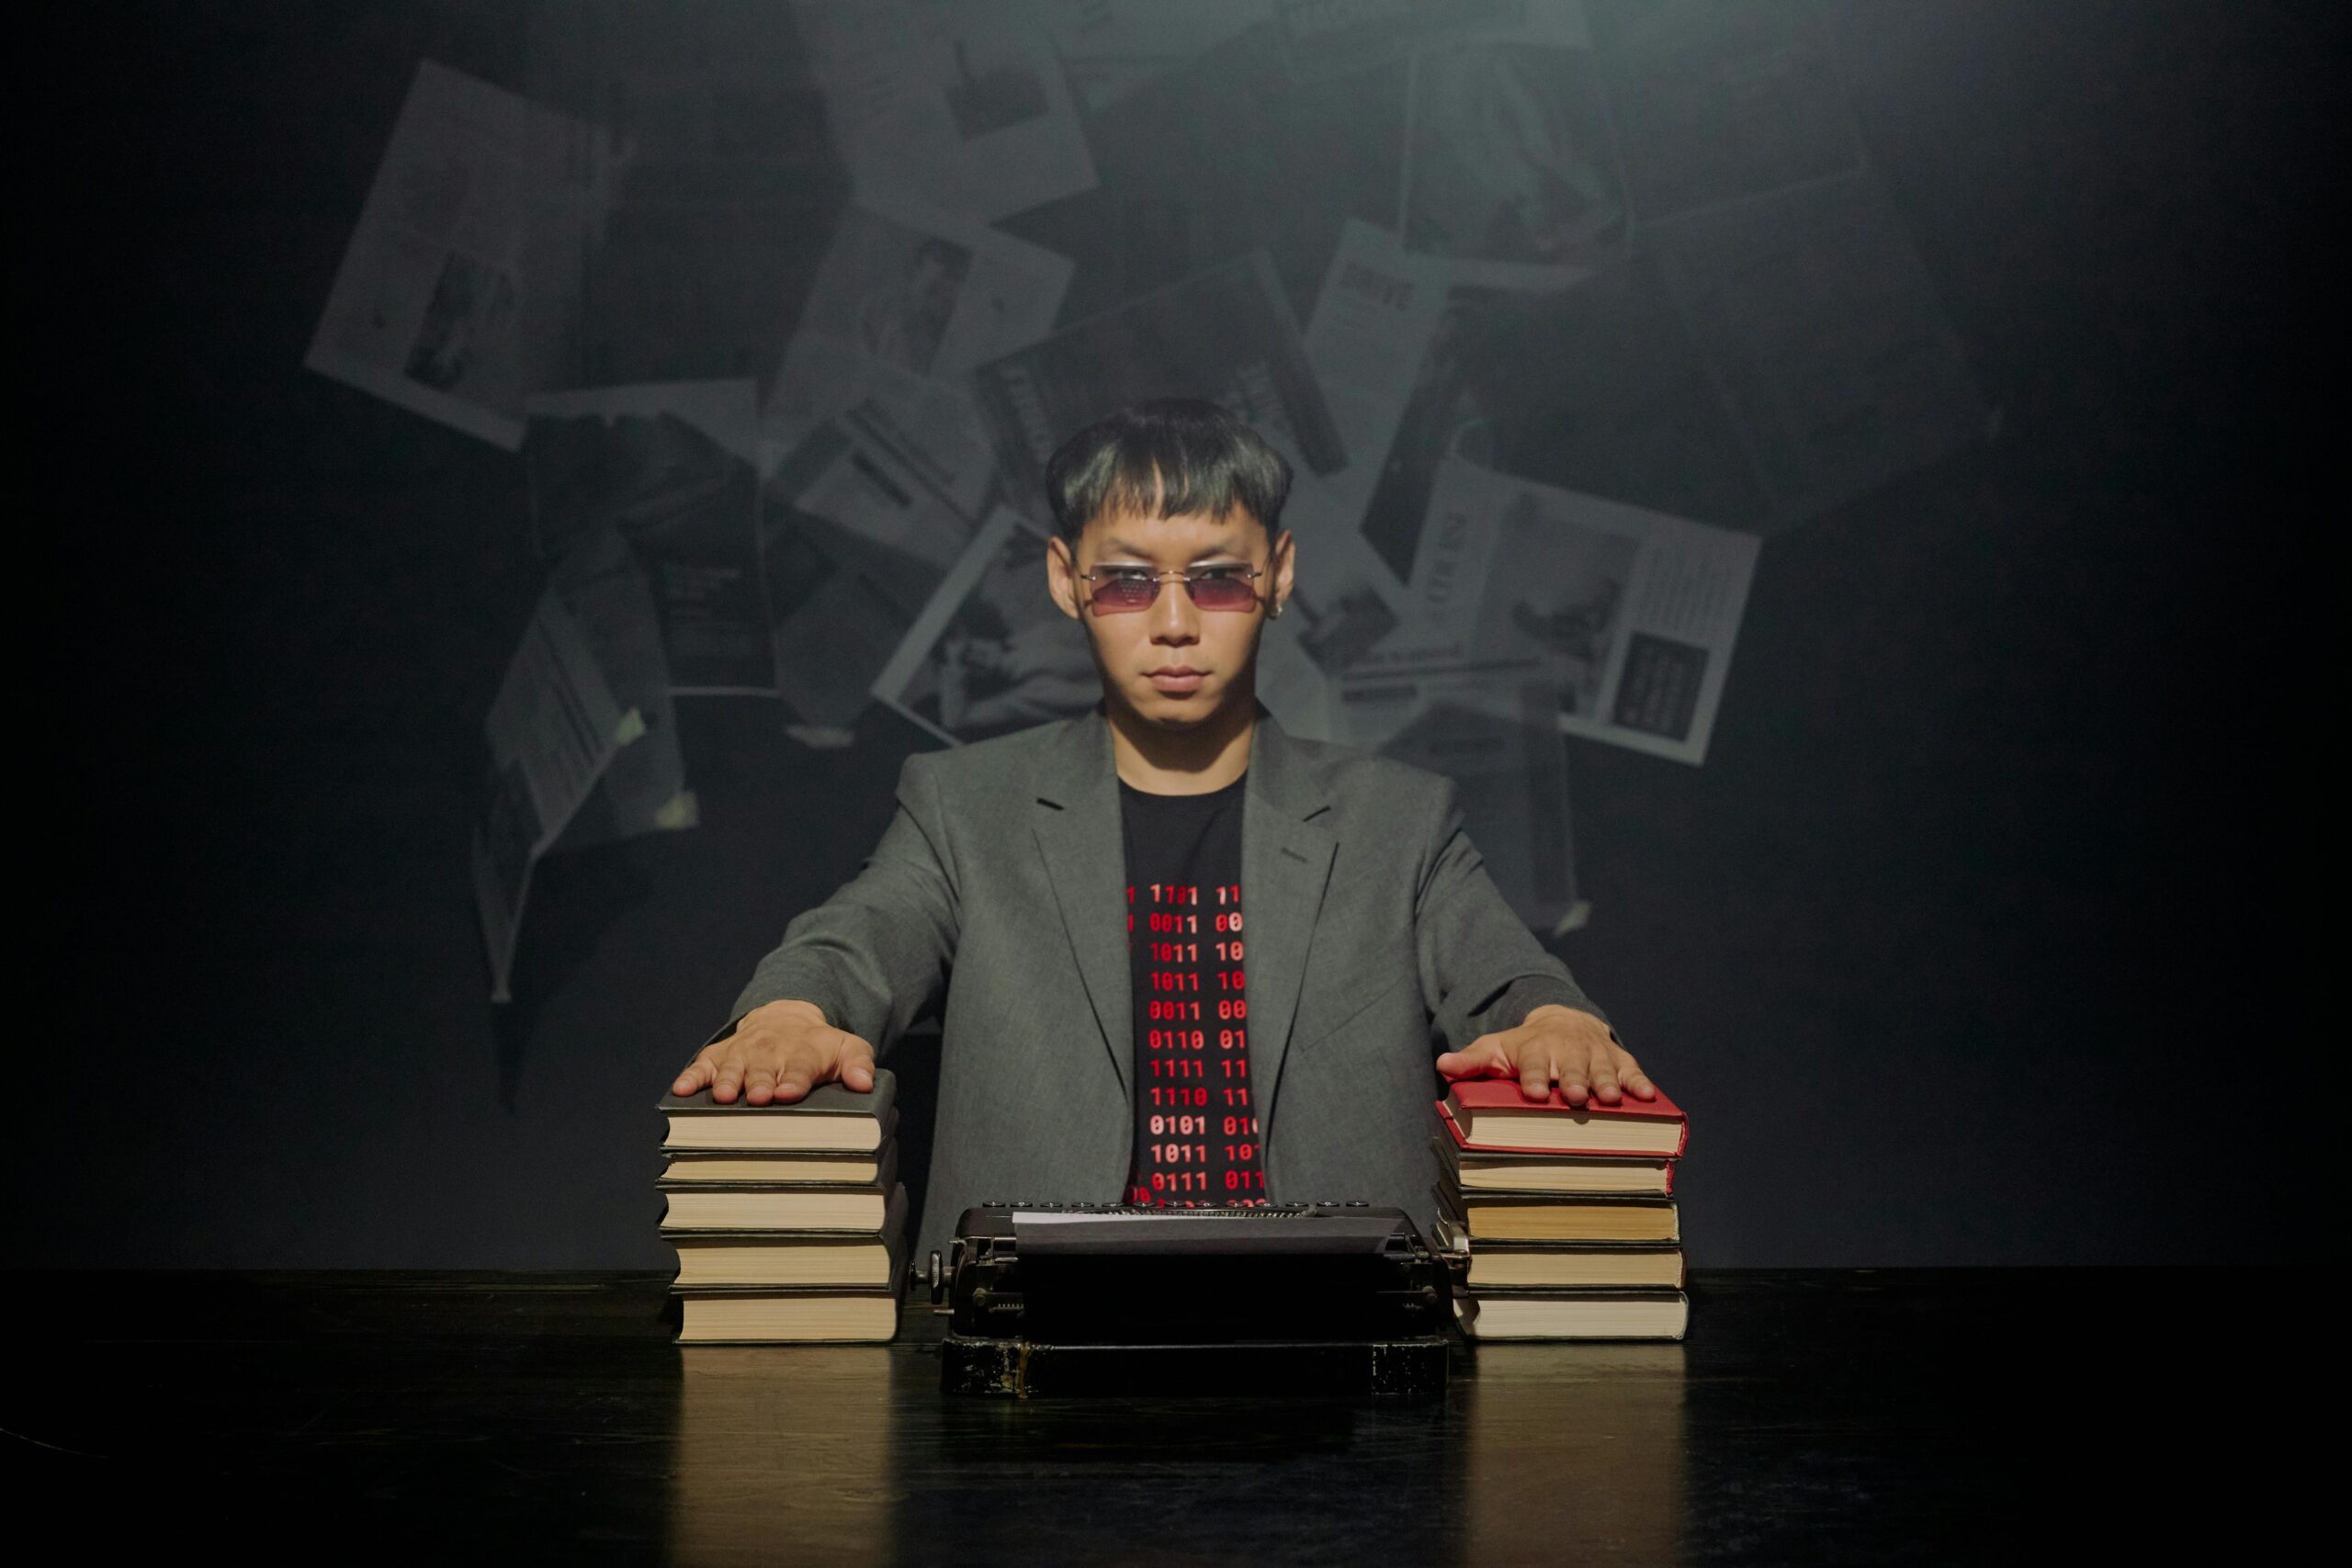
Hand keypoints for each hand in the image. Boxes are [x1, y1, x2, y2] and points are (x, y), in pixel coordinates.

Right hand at [671, 999, 876, 1104]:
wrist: (786, 1019)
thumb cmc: (818, 1046)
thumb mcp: (846, 1048)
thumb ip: (858, 1063)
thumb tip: (865, 1083)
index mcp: (801, 1052)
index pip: (799, 1067)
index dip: (794, 1080)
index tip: (788, 1093)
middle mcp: (769, 1052)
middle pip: (764, 1069)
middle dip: (760, 1083)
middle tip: (758, 1098)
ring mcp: (741, 1053)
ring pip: (733, 1068)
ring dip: (728, 1082)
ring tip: (724, 1097)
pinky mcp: (718, 1057)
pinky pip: (702, 1066)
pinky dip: (691, 1077)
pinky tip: (680, 1090)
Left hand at [1435, 1004, 1656, 1106]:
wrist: (1563, 1021)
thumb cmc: (1525, 1046)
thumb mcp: (1496, 1049)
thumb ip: (1472, 1060)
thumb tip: (1442, 1065)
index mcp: (1535, 1050)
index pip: (1533, 1065)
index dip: (1534, 1079)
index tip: (1534, 1094)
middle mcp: (1567, 1051)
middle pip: (1570, 1068)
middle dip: (1572, 1082)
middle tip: (1575, 1098)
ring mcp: (1595, 1055)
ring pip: (1602, 1070)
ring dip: (1606, 1084)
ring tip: (1610, 1100)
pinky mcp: (1619, 1060)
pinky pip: (1631, 1071)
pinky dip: (1639, 1083)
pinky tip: (1648, 1097)